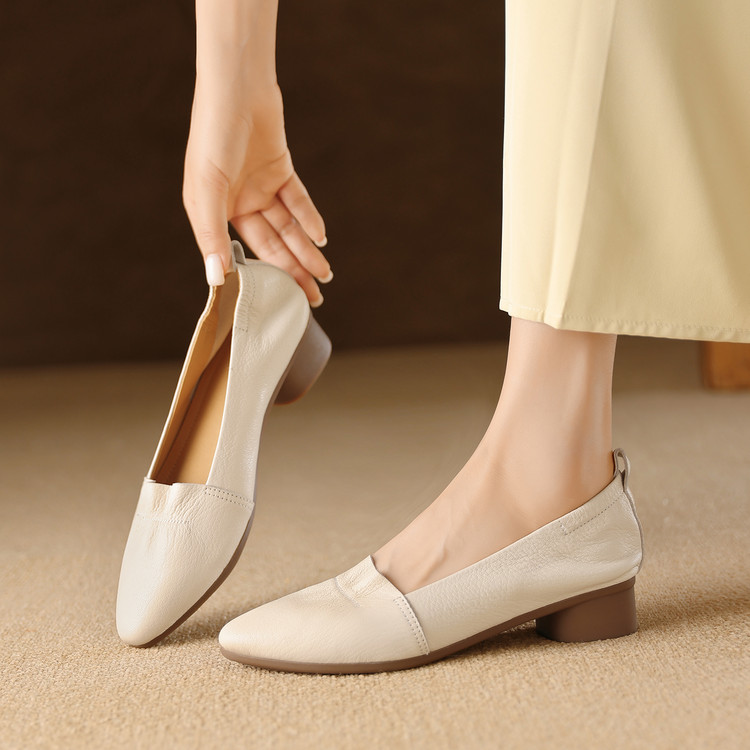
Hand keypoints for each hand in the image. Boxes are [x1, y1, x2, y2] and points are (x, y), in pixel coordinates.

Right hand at [183, 82, 330, 304]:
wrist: (237, 86)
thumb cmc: (213, 134)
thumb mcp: (208, 189)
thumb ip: (212, 235)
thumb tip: (216, 279)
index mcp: (212, 211)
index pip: (239, 254)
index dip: (261, 278)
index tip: (280, 303)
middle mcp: (236, 203)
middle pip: (270, 246)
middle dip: (292, 272)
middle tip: (313, 299)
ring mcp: (259, 186)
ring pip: (287, 228)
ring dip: (306, 251)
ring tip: (325, 276)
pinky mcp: (279, 170)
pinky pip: (297, 202)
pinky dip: (309, 219)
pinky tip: (321, 238)